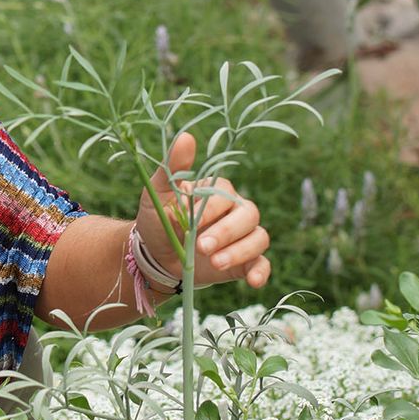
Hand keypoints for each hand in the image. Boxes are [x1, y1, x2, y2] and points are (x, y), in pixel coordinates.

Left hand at [135, 132, 270, 289]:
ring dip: (240, 251)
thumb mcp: (158, 194)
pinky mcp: (244, 262)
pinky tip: (252, 282)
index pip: (225, 197)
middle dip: (226, 233)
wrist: (155, 257)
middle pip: (249, 215)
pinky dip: (261, 272)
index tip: (190, 224)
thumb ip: (173, 167)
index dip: (210, 211)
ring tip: (214, 263)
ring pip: (258, 238)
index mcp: (218, 192)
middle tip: (201, 247)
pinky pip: (262, 264)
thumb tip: (187, 137)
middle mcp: (236, 212)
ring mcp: (242, 238)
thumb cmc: (159, 221)